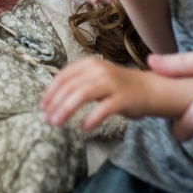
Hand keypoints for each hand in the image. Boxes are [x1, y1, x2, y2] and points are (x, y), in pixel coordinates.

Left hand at [40, 58, 162, 130]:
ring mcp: (111, 83)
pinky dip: (90, 119)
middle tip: (47, 119)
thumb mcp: (95, 79)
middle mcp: (99, 70)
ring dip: (65, 110)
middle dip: (55, 104)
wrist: (150, 89)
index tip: (42, 107)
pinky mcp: (122, 97)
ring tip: (57, 123)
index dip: (50, 92)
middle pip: (69, 86)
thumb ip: (77, 84)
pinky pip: (102, 108)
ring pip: (81, 94)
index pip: (63, 76)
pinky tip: (83, 128)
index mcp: (89, 64)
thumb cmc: (119, 87)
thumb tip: (52, 100)